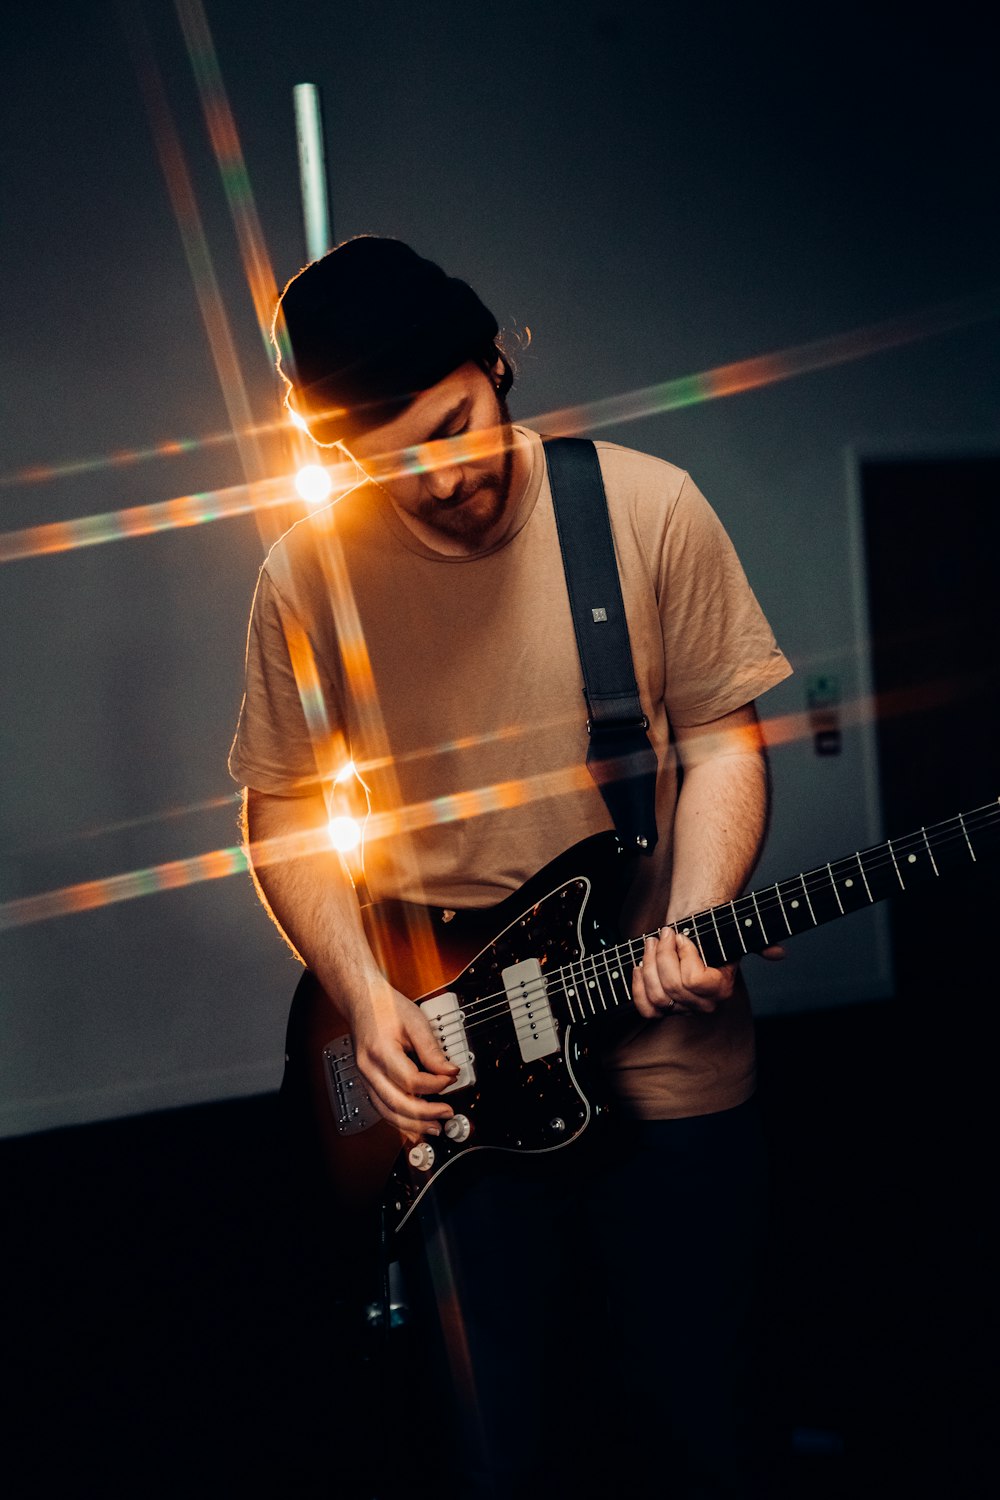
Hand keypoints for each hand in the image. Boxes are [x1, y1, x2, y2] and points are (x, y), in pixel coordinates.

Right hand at [351, 982, 459, 1139]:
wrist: (362, 1000)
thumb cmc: (385, 1007)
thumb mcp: (415, 1021)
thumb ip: (432, 1050)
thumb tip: (449, 1071)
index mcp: (381, 1051)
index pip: (411, 1080)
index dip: (435, 1084)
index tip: (451, 1078)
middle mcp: (369, 1069)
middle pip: (397, 1103)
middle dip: (425, 1114)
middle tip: (447, 1113)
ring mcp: (365, 1077)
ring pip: (386, 1112)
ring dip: (411, 1125)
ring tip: (434, 1128)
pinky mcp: (368, 1081)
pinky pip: (381, 1108)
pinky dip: (398, 1121)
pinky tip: (413, 1128)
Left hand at [632, 929, 786, 1018]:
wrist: (693, 933)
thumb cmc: (712, 930)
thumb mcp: (737, 931)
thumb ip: (760, 943)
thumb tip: (778, 953)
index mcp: (721, 989)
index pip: (694, 981)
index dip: (684, 956)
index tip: (684, 936)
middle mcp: (703, 1005)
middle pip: (673, 988)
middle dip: (663, 955)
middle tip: (664, 933)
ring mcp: (681, 1009)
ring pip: (658, 997)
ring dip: (648, 965)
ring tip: (652, 942)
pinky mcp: (662, 1008)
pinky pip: (646, 1010)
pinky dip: (638, 987)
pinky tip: (639, 964)